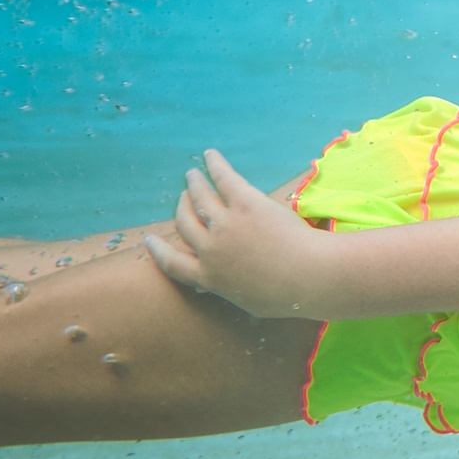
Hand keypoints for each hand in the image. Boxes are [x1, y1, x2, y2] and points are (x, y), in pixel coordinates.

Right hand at [141, 150, 328, 316]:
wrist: (308, 277)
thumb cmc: (287, 297)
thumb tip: (227, 289)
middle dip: (181, 208)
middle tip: (183, 197)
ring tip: (192, 174)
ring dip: (193, 184)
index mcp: (209, 277)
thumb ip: (233, 291)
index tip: (150, 239)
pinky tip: (211, 156)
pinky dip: (215, 165)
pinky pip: (223, 178)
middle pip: (185, 223)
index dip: (159, 250)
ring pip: (199, 197)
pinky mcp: (244, 203)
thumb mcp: (251, 303)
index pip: (173, 264)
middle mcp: (210, 249)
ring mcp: (225, 224)